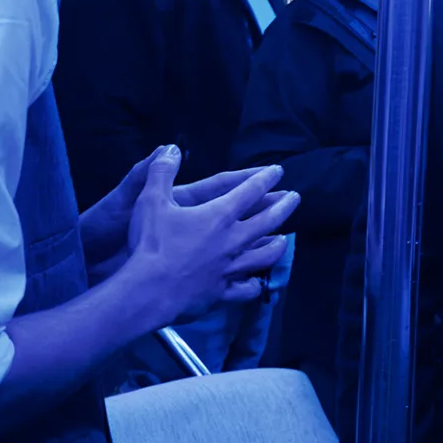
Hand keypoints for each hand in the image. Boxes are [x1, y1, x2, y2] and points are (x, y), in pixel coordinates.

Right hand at [81, 157, 292, 282]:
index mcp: (219, 215)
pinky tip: (257, 282)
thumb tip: (171, 148)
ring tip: (284, 239)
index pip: (251, 191)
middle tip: (295, 198)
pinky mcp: (223, 294)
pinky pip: (248, 289)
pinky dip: (255, 284)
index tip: (278, 171)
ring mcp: (231, 269)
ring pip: (265, 256)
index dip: (266, 178)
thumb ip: (162, 172)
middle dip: (284, 206)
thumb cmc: (151, 244)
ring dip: (277, 245)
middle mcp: (233, 240)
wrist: (147, 292)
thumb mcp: (151, 201)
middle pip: (269, 221)